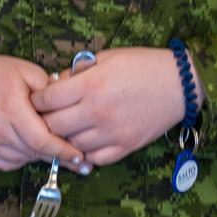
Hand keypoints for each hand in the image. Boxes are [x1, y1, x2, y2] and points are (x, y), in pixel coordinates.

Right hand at [0, 47, 86, 173]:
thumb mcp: (28, 72)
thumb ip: (51, 94)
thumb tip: (72, 112)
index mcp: (12, 110)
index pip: (43, 141)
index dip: (63, 152)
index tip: (80, 158)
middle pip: (34, 152)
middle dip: (56, 155)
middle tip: (75, 158)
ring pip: (22, 159)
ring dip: (37, 155)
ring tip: (47, 144)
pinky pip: (6, 163)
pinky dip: (20, 158)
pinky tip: (25, 145)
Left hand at [31, 48, 185, 168]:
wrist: (179, 85)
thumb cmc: (142, 65)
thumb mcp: (107, 57)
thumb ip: (78, 70)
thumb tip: (54, 84)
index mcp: (90, 85)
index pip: (46, 100)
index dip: (36, 100)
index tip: (37, 99)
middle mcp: (97, 112)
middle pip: (52, 126)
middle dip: (44, 121)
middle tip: (45, 117)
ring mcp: (111, 133)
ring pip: (70, 145)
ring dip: (64, 138)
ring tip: (67, 128)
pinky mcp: (125, 147)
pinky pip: (94, 159)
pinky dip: (85, 153)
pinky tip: (86, 141)